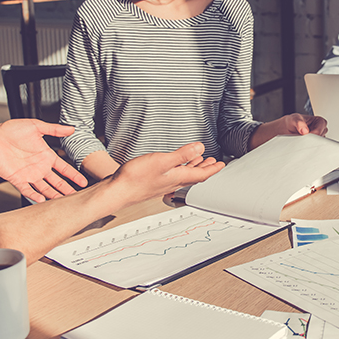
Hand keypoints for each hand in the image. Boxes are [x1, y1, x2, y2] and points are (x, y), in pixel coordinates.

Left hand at [0, 120, 87, 201]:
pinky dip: (35, 196)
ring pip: (45, 188)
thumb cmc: (10, 130)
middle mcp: (38, 167)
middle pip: (56, 182)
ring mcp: (28, 174)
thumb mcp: (35, 126)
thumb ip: (54, 129)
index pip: (63, 168)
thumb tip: (71, 128)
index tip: (83, 182)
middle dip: (66, 189)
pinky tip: (42, 200)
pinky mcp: (16, 179)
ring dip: (53, 195)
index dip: (73, 175)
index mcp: (45, 155)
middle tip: (76, 197)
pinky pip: (27, 190)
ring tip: (63, 202)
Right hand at [110, 143, 224, 202]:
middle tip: (214, 162)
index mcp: (178, 178)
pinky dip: (180, 168)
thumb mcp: (162, 161)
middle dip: (205, 168)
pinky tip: (175, 165)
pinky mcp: (154, 182)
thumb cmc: (136, 177)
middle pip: (194, 176)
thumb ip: (182, 155)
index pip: (201, 175)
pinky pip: (173, 175)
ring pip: (184, 175)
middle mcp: (172, 182)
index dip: (213, 169)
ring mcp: (163, 183)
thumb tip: (200, 148)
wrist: (117, 190)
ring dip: (193, 167)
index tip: (221, 164)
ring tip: (200, 160)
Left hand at [250, 113, 328, 148]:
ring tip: (300, 143)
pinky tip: (302, 150)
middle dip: (313, 141)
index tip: (308, 135)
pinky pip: (313, 152)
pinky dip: (308, 151)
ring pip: (318, 146)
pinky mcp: (312, 148)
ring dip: (310, 146)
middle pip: (322, 138)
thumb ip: (299, 123)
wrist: (283, 131)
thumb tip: (305, 130)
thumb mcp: (293, 119)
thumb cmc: (290, 123)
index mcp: (319, 122)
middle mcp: (320, 131)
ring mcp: (317, 140)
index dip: (315, 133)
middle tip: (303, 141)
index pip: (322, 129)